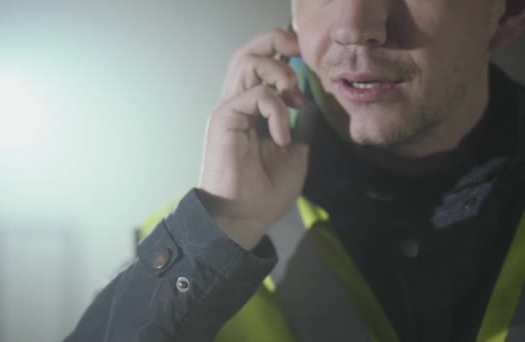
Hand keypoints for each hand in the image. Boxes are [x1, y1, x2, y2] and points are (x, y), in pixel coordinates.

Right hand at [198, 28, 314, 249]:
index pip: (262, 64)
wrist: (243, 218)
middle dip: (278, 42)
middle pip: (249, 51)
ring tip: (294, 99)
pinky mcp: (224, 118)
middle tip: (302, 57)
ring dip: (279, 72)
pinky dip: (277, 110)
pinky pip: (255, 94)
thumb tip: (310, 104)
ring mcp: (229, 109)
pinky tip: (283, 136)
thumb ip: (301, 126)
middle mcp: (237, 103)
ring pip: (247, 61)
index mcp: (252, 110)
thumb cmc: (265, 192)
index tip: (309, 64)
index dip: (283, 52)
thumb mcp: (295, 154)